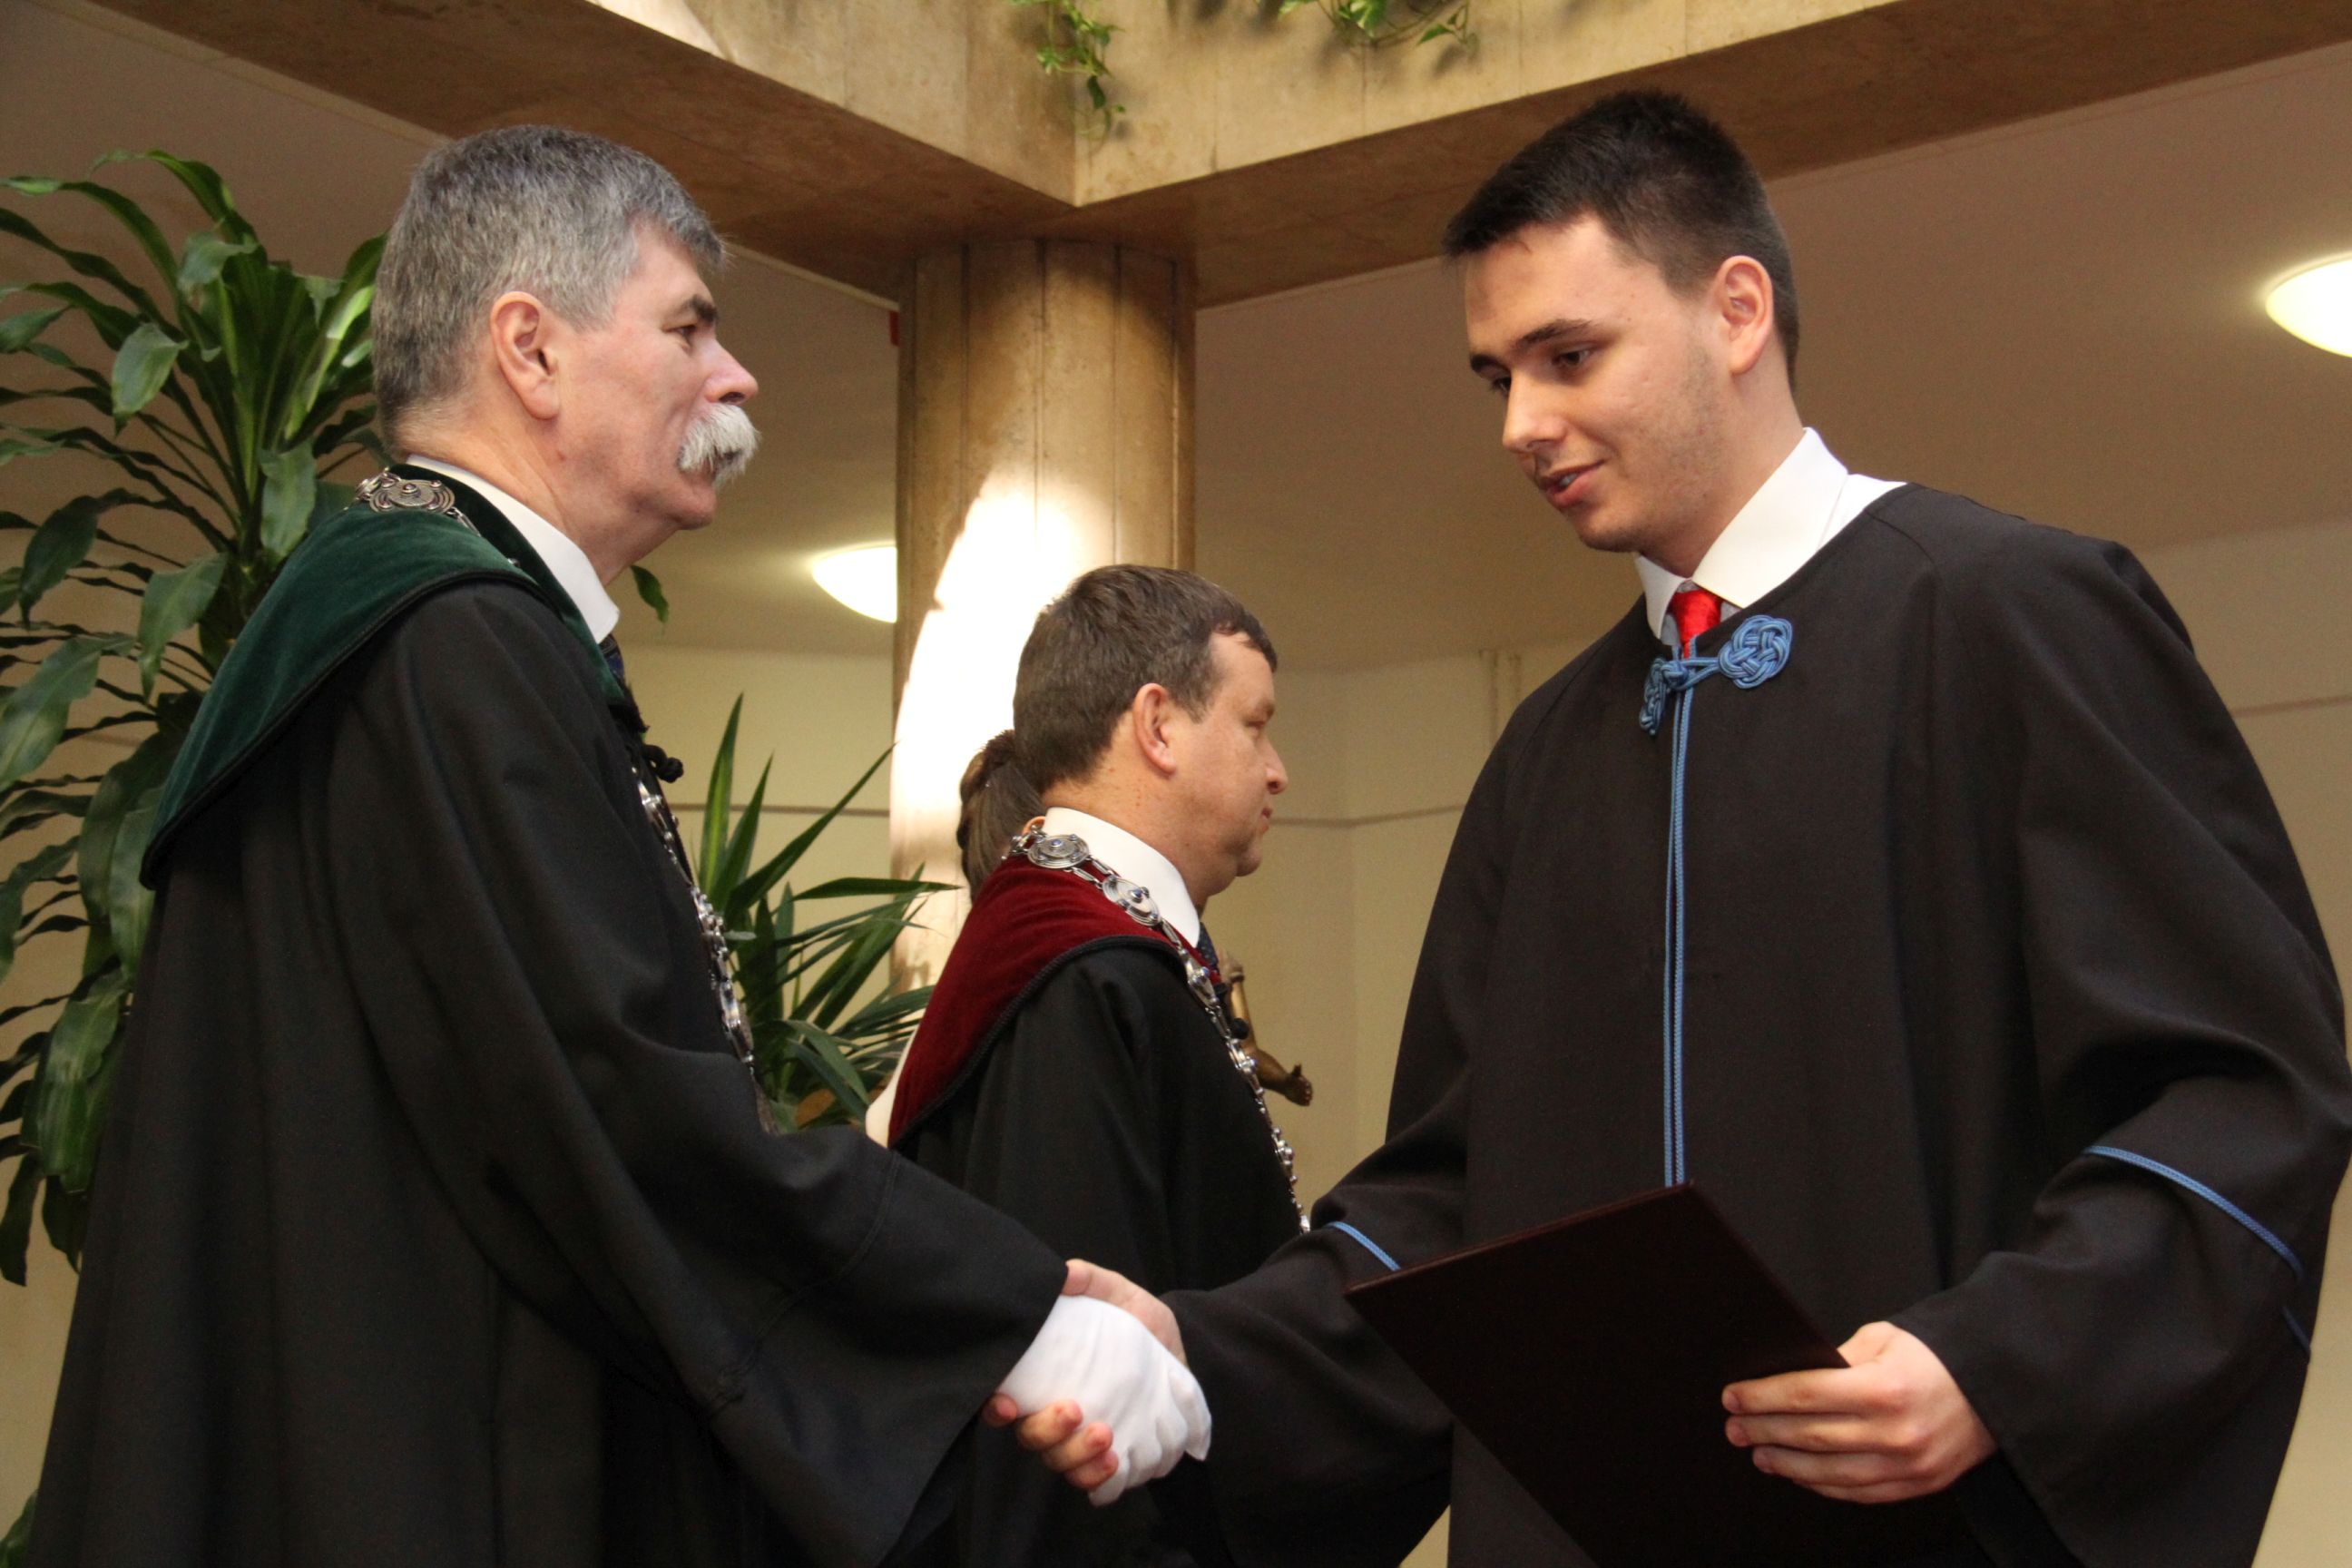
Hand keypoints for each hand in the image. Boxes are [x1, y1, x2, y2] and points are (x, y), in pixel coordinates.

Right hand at [988, 1264, 1209, 1504]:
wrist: (1182, 1357)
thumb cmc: (1139, 1325)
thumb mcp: (1118, 1295)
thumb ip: (1090, 1281)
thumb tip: (1063, 1275)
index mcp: (1045, 1378)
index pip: (1004, 1401)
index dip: (995, 1408)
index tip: (1008, 1403)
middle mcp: (1056, 1415)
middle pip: (1032, 1438)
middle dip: (1047, 1431)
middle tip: (1074, 1410)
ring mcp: (1083, 1443)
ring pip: (1061, 1464)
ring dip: (1076, 1456)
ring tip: (1105, 1435)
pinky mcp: (1114, 1460)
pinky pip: (1097, 1485)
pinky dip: (1100, 1479)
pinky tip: (1116, 1460)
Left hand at [1722, 1322, 1994, 1502]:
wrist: (1996, 1386)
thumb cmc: (1935, 1357)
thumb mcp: (1884, 1339)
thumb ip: (1837, 1359)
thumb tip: (1788, 1375)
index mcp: (1884, 1387)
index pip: (1804, 1395)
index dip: (1762, 1397)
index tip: (1733, 1396)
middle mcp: (1896, 1431)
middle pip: (1810, 1436)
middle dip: (1764, 1430)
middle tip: (1735, 1428)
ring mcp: (1908, 1464)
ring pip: (1830, 1473)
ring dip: (1787, 1464)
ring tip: (1759, 1453)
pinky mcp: (1919, 1484)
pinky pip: (1859, 1492)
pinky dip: (1823, 1485)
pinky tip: (1799, 1473)